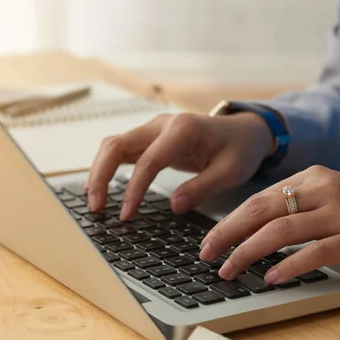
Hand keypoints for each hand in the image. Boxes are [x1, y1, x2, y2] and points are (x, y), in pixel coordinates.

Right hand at [85, 112, 272, 219]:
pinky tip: (100, 188)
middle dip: (100, 175)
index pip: (148, 161)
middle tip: (96, 207)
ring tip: (94, 202)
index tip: (126, 215)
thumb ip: (202, 188)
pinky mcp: (151, 139)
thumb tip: (174, 207)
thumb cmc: (240, 149)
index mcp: (183, 129)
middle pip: (117, 145)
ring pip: (113, 145)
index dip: (134, 189)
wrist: (245, 132)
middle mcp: (162, 125)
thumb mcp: (231, 172)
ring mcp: (154, 130)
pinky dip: (107, 167)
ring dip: (98, 171)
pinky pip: (121, 150)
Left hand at [199, 165, 339, 283]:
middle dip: (228, 233)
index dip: (231, 220)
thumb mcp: (334, 193)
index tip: (212, 239)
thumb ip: (299, 203)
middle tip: (206, 253)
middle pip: (262, 210)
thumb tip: (258, 225)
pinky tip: (271, 277)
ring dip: (249, 252)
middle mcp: (323, 190)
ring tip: (229, 270)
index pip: (260, 198)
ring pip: (281, 231)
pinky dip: (288, 265)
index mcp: (312, 177)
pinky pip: (313, 252)